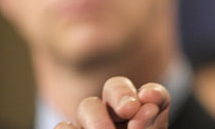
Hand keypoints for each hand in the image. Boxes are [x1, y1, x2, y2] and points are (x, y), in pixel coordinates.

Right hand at [54, 76, 169, 128]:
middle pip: (115, 88)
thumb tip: (146, 105)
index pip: (149, 95)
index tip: (149, 100)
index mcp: (142, 116)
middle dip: (120, 94)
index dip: (152, 93)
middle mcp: (116, 117)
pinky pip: (62, 127)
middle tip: (129, 109)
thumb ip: (151, 125)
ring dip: (97, 118)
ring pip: (88, 107)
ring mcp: (90, 126)